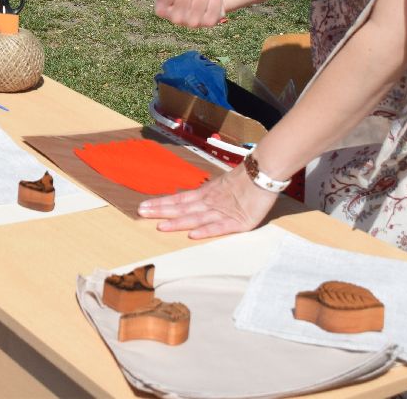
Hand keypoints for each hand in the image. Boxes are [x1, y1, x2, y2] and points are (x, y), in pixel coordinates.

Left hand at [137, 165, 278, 238]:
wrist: (265, 172)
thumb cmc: (246, 179)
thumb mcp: (222, 185)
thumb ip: (208, 194)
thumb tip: (188, 200)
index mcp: (206, 193)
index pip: (179, 199)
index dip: (162, 203)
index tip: (144, 206)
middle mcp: (210, 202)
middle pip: (182, 207)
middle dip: (161, 211)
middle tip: (141, 213)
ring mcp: (223, 211)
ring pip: (196, 217)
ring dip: (177, 222)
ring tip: (160, 226)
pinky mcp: (238, 222)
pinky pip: (220, 227)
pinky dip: (206, 231)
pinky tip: (192, 235)